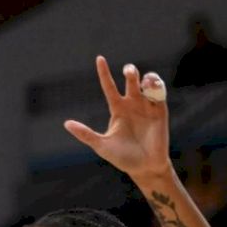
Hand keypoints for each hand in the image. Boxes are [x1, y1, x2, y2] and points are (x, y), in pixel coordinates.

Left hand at [64, 56, 171, 179]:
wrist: (143, 168)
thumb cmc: (121, 157)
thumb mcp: (101, 145)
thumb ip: (85, 134)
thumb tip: (66, 124)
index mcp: (117, 109)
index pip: (109, 87)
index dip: (104, 73)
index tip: (99, 58)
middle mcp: (132, 105)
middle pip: (131, 81)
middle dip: (131, 72)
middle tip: (128, 71)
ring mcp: (147, 107)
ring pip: (148, 84)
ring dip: (148, 78)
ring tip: (144, 82)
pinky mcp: (160, 112)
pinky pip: (160, 95)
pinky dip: (157, 88)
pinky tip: (152, 88)